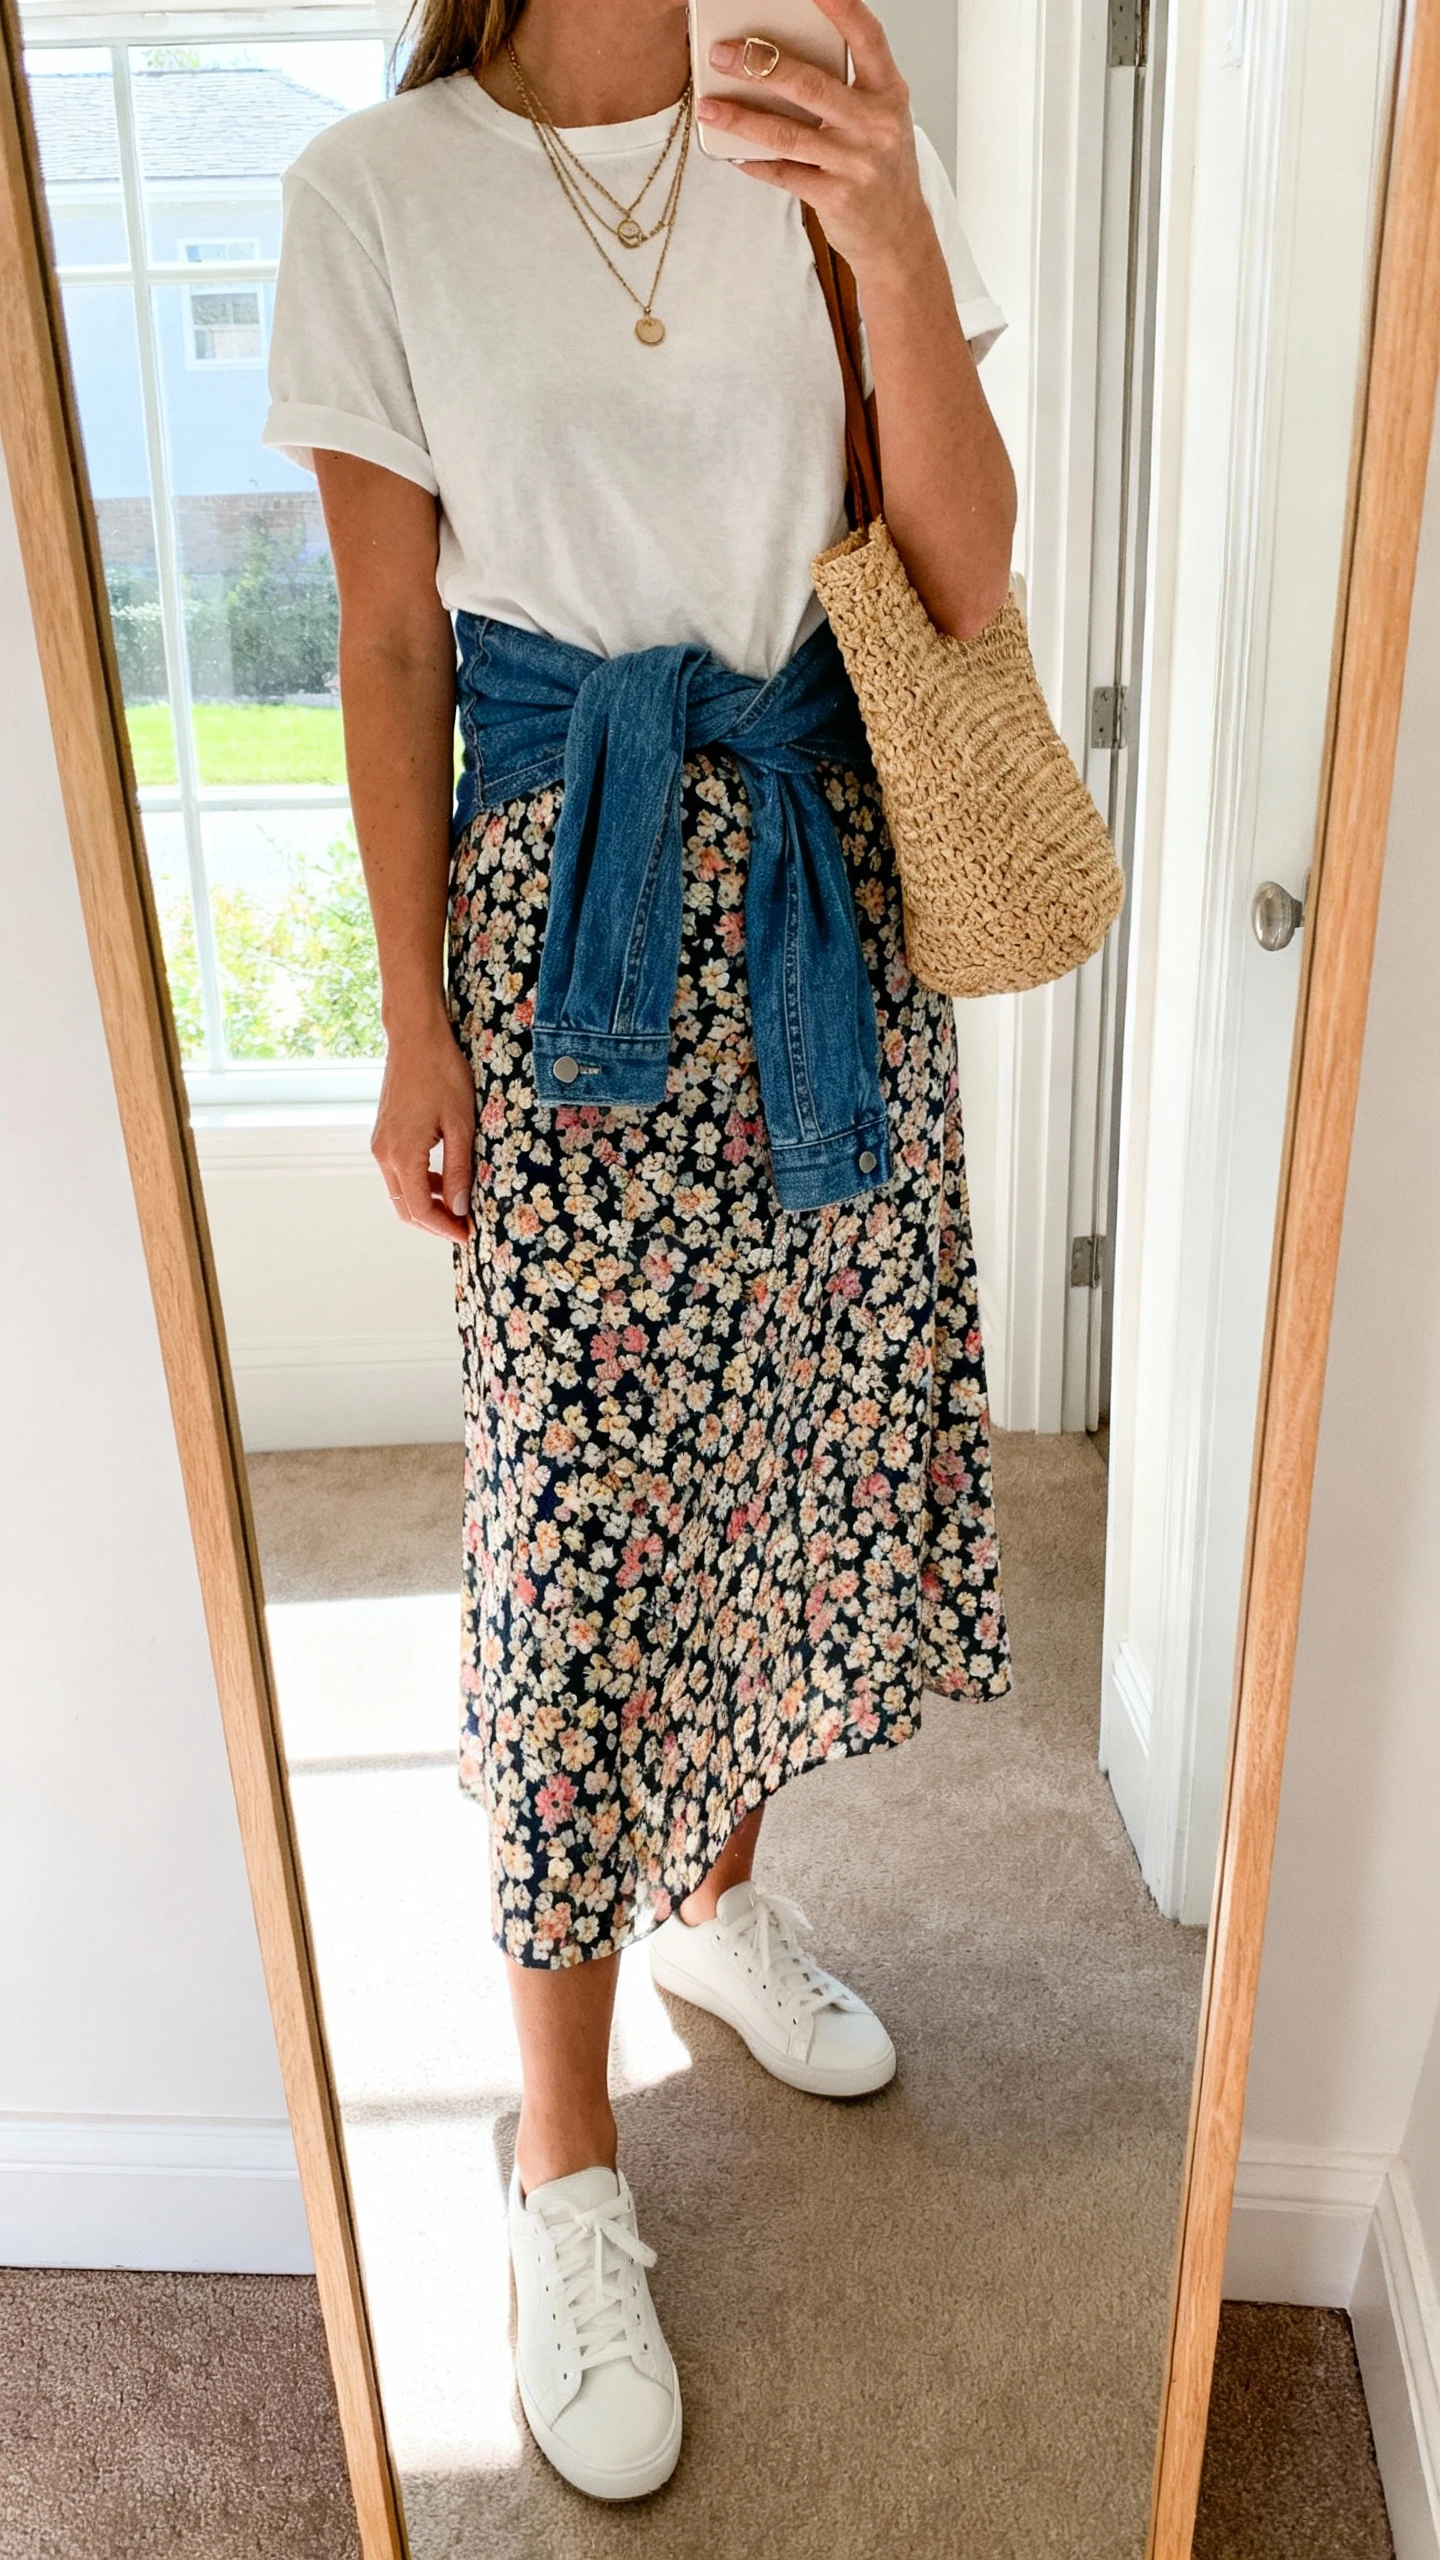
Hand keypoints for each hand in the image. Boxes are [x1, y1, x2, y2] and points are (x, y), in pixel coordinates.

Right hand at [371, 1016, 475, 1242]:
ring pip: (401, 1192)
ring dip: (428, 1204)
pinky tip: (445, 1179)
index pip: (420, 1210)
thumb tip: (459, 1207)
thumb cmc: (441, 1074)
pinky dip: (420, 1184)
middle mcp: (384, 1154)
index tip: (467, 1234)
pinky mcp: (384, 1135)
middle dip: (434, 1223)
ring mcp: (381, 1144)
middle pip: (405, 1207)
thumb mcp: (461, 1125)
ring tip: (459, 1206)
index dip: (444, 1228)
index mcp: (403, 1154)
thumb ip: (459, 1170)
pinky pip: (399, 1172)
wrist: (416, 1038)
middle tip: (464, 1227)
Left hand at [696, 0, 929, 276]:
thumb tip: (779, 60)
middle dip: (760, 66)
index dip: (841, 7)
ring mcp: (856, 163)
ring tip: (710, 107)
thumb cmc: (880, 167)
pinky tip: (732, 153)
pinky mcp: (835, 197)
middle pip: (811, 85)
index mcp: (888, 92)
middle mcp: (876, 125)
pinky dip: (754, 162)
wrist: (898, 235)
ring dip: (742, 119)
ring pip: (788, 133)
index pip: (866, 37)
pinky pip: (783, 173)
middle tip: (723, 54)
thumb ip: (844, 87)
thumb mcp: (878, 118)